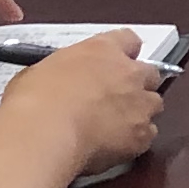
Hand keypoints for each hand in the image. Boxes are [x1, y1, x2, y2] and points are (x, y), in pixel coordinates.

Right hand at [0, 28, 164, 174]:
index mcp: (103, 49)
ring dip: (140, 112)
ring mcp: (140, 104)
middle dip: (137, 85)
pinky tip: (115, 147)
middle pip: (150, 73)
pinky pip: (148, 136)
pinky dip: (136, 140)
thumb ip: (61, 72)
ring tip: (117, 127)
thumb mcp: (40, 72)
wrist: (45, 132)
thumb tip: (56, 82)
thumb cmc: (34, 99)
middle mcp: (129, 72)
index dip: (124, 53)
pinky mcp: (142, 135)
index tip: (115, 64)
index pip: (129, 40)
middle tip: (116, 99)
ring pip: (154, 104)